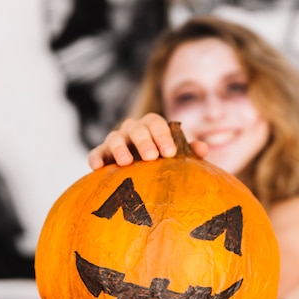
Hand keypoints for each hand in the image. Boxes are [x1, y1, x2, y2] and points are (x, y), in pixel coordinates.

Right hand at [88, 113, 207, 169]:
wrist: (141, 174)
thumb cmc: (164, 162)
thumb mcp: (177, 157)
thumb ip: (189, 151)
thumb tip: (202, 148)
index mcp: (152, 126)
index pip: (157, 124)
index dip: (163, 136)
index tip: (170, 153)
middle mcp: (132, 129)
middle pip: (137, 129)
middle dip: (144, 141)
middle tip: (151, 157)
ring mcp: (116, 140)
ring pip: (115, 138)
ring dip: (120, 148)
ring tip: (126, 162)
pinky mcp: (101, 154)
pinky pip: (96, 152)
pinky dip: (96, 157)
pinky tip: (97, 166)